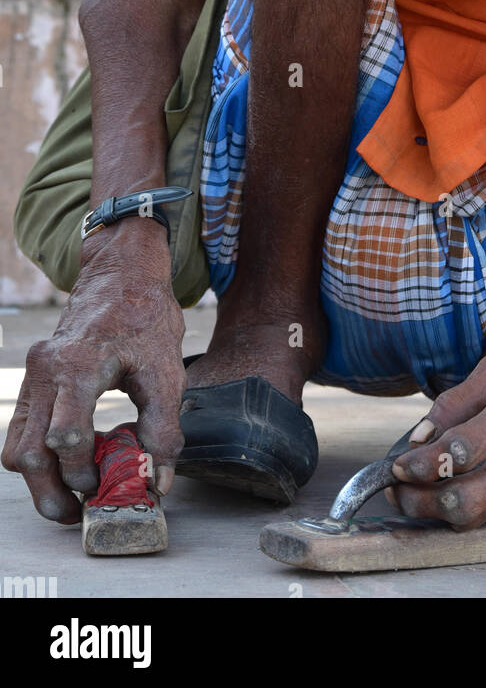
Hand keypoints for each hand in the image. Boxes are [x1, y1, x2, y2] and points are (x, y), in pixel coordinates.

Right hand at [1, 226, 184, 522]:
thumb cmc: (145, 316)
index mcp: (77, 365)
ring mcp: (33, 375)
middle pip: (28, 452)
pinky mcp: (34, 380)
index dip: (87, 470)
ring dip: (42, 480)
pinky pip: (23, 429)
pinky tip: (74, 462)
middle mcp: (45, 371)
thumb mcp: (166, 370)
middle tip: (82, 512)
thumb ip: (163, 428)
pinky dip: (41, 455)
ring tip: (76, 496)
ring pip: (17, 446)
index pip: (65, 437)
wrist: (123, 274)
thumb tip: (158, 481)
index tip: (113, 483)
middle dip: (52, 492)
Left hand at [389, 330, 485, 528]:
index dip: (420, 466)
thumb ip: (457, 401)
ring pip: (477, 514)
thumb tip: (419, 435)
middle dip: (419, 502)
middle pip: (464, 500)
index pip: (460, 454)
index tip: (396, 465)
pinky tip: (444, 492)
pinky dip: (463, 508)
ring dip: (435, 511)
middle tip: (394, 489)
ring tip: (410, 494)